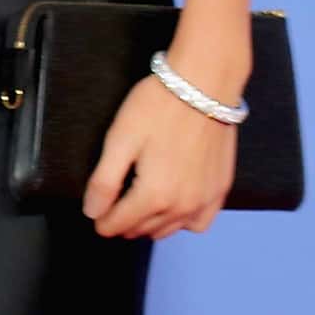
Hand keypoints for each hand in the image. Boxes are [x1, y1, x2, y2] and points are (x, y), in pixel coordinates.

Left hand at [84, 69, 242, 239]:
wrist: (204, 85)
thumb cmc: (156, 108)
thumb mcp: (119, 140)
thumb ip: (104, 181)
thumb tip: (93, 212)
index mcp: (154, 195)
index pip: (120, 224)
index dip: (102, 222)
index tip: (94, 216)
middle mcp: (183, 206)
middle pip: (144, 229)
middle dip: (124, 222)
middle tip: (111, 207)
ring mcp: (206, 200)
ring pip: (171, 229)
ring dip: (150, 225)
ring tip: (136, 206)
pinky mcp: (221, 189)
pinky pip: (200, 222)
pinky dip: (183, 221)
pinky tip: (172, 206)